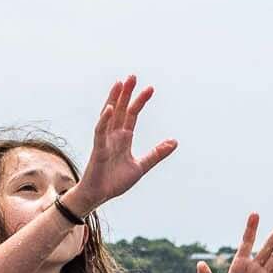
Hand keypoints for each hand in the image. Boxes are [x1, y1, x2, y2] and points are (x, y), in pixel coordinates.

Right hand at [72, 76, 176, 209]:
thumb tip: (174, 141)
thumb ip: (156, 153)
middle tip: (132, 76)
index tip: (150, 88)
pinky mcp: (98, 150)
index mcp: (123, 138)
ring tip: (119, 84)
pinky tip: (110, 109)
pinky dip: (105, 120)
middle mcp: (113, 136)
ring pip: (109, 116)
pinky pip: (100, 132)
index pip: (132, 115)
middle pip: (120, 110)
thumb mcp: (141, 166)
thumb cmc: (115, 181)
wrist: (100, 196)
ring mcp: (104, 141)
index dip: (140, 101)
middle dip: (126, 93)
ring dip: (114, 100)